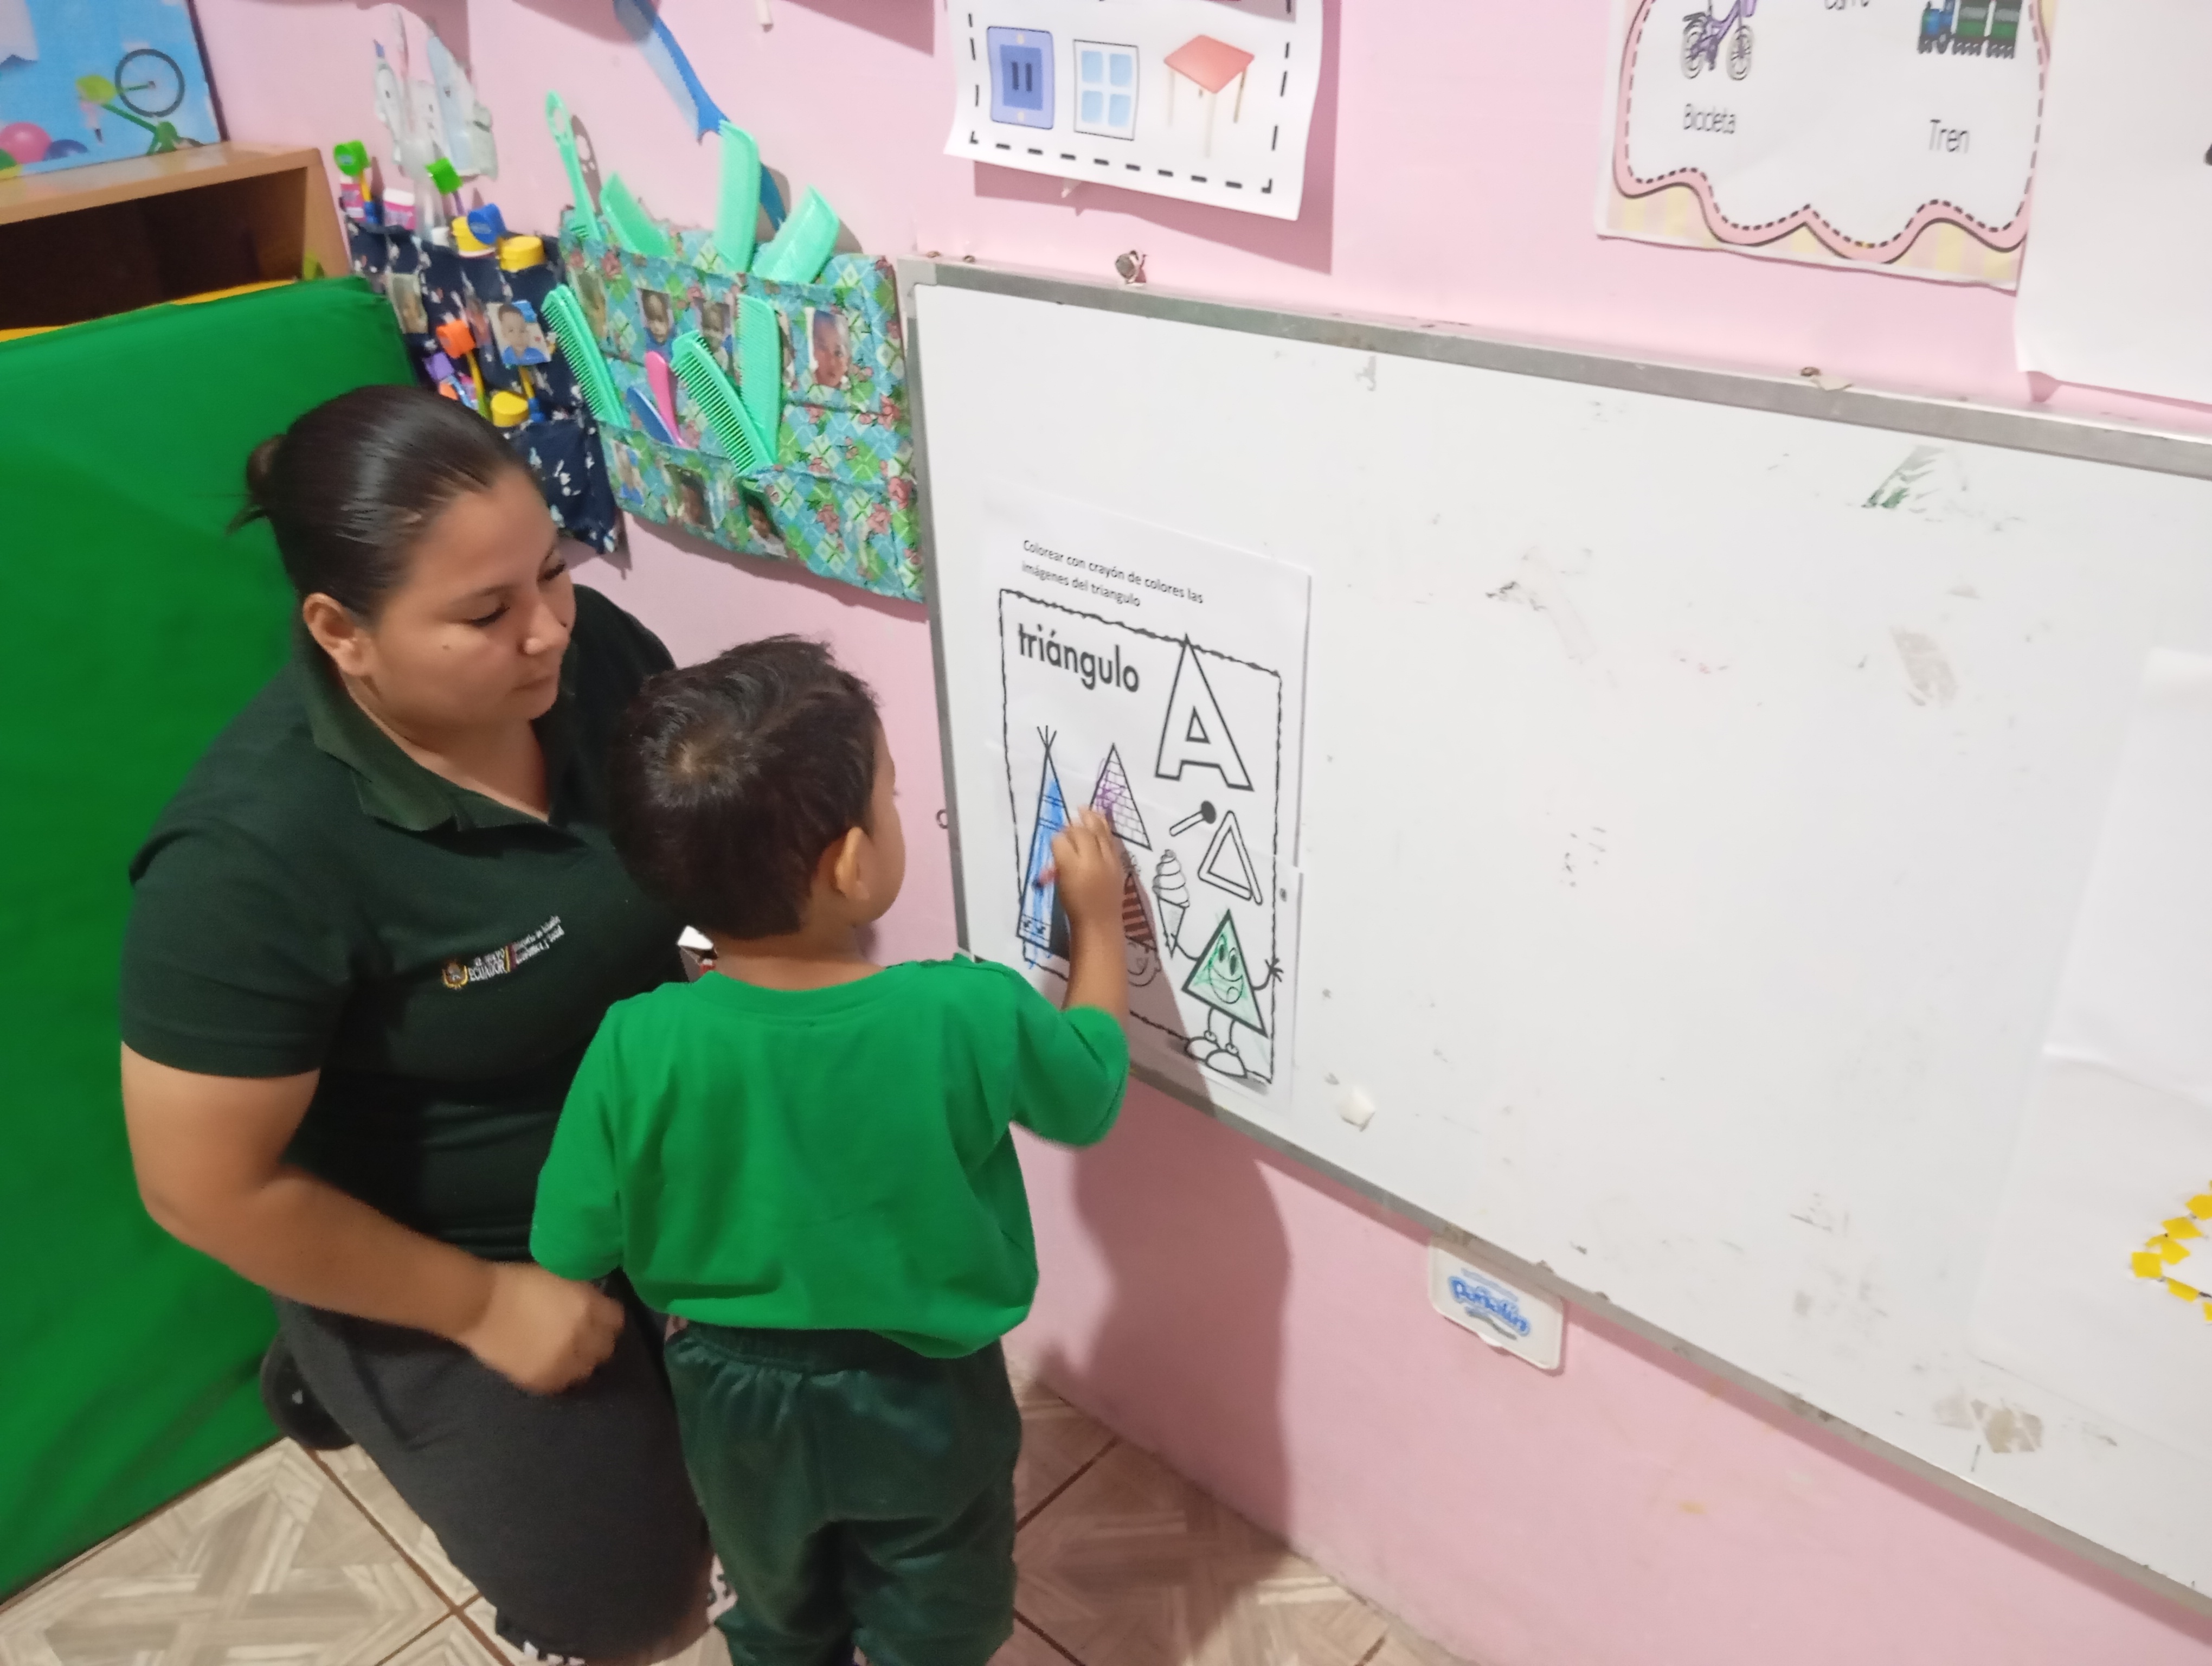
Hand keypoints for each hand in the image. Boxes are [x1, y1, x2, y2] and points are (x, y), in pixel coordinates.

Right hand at [453, 1263, 624, 1393]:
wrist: (479, 1305)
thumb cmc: (518, 1282)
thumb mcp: (562, 1278)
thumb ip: (584, 1296)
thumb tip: (596, 1306)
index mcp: (589, 1307)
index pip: (617, 1321)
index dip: (608, 1320)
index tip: (600, 1320)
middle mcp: (582, 1336)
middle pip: (605, 1349)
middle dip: (597, 1342)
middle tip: (583, 1339)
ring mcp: (563, 1361)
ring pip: (586, 1370)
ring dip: (580, 1362)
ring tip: (566, 1355)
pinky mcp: (541, 1379)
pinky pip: (561, 1384)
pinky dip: (559, 1376)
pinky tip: (550, 1366)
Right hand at [1046, 808, 1125, 939]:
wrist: (1099, 923)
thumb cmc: (1074, 906)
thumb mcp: (1061, 884)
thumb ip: (1059, 865)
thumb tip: (1062, 845)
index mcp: (1072, 867)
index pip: (1062, 841)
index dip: (1058, 837)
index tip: (1057, 837)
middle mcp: (1091, 860)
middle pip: (1082, 833)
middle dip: (1075, 824)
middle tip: (1071, 816)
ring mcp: (1107, 862)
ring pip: (1100, 833)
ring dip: (1092, 819)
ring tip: (1086, 809)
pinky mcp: (1118, 865)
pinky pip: (1111, 841)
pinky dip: (1105, 830)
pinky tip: (1101, 823)